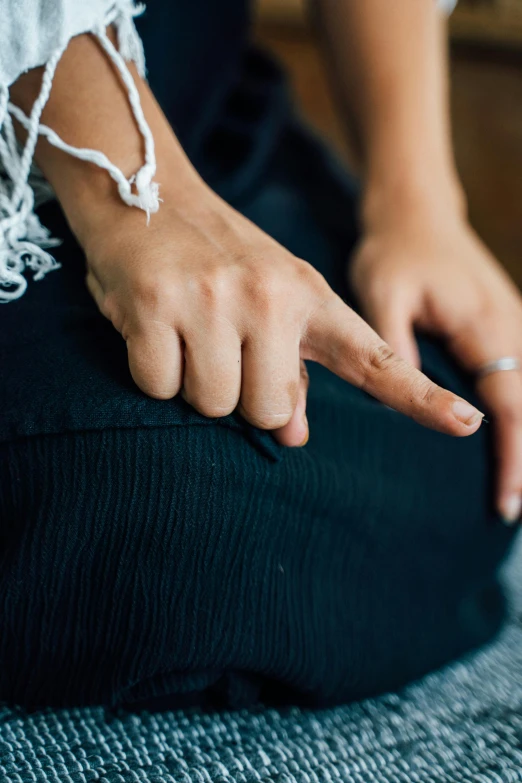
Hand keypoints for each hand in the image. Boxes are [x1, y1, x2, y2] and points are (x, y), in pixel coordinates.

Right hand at [83, 181, 484, 447]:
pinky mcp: (153, 305)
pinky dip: (152, 372)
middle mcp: (270, 295)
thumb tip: (295, 433)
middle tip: (218, 345)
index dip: (420, 397)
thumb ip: (291, 368)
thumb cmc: (215, 260)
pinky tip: (152, 328)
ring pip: (213, 405)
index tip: (466, 422)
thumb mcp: (270, 303)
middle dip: (240, 395)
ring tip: (185, 331)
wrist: (144, 191)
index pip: (374, 358)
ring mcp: (212, 298)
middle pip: (266, 411)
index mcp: (310, 296)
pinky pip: (159, 387)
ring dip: (194, 383)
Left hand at [351, 199, 521, 522]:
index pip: (510, 403)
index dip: (513, 455)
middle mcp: (510, 325)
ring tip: (517, 489)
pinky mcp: (507, 324)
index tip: (505, 499)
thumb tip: (407, 397)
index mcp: (482, 324)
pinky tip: (516, 438)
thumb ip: (396, 345)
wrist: (416, 212)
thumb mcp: (383, 293)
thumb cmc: (395, 252)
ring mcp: (515, 323)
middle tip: (510, 511)